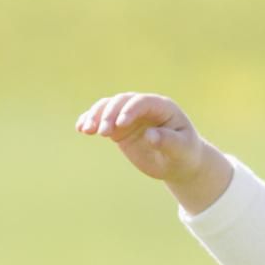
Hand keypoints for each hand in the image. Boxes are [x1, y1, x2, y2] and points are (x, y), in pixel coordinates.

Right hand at [74, 92, 234, 214]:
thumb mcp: (181, 149)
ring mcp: (130, 116)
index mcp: (162, 107)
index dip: (129, 110)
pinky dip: (91, 121)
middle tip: (101, 132)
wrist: (178, 162)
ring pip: (108, 107)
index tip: (120, 125)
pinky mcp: (120, 128)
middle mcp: (144, 107)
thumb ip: (167, 141)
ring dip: (95, 116)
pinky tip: (80, 128)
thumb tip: (149, 135)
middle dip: (109, 114)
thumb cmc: (184, 154)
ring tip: (85, 130)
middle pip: (121, 101)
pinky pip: (102, 120)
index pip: (141, 102)